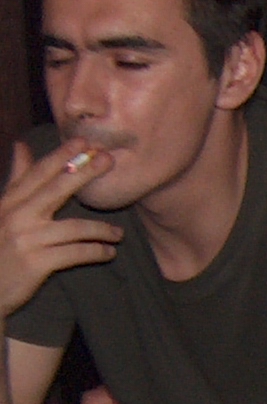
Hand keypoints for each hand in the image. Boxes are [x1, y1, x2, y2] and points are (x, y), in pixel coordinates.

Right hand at [0, 142, 120, 317]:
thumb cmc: (0, 245)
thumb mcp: (3, 210)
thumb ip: (17, 180)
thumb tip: (22, 145)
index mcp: (9, 203)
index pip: (37, 174)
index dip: (60, 156)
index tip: (83, 140)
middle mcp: (16, 217)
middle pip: (55, 190)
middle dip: (84, 173)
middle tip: (109, 160)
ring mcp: (26, 240)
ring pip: (74, 227)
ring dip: (102, 229)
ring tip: (118, 234)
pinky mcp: (36, 263)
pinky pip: (76, 253)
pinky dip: (96, 251)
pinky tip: (108, 252)